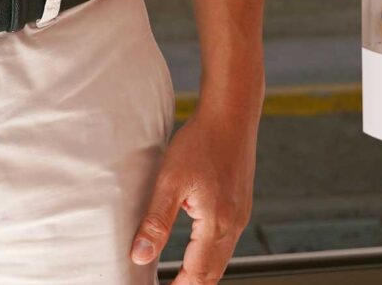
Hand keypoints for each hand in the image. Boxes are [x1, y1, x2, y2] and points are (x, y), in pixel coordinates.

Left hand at [130, 110, 257, 281]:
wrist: (231, 113)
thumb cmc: (202, 141)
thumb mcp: (170, 181)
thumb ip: (156, 221)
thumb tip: (140, 256)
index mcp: (217, 223)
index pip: (197, 274)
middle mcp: (234, 223)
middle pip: (213, 273)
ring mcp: (241, 214)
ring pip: (222, 259)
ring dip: (202, 273)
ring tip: (181, 279)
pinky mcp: (241, 203)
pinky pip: (228, 242)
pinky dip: (212, 256)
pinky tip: (199, 250)